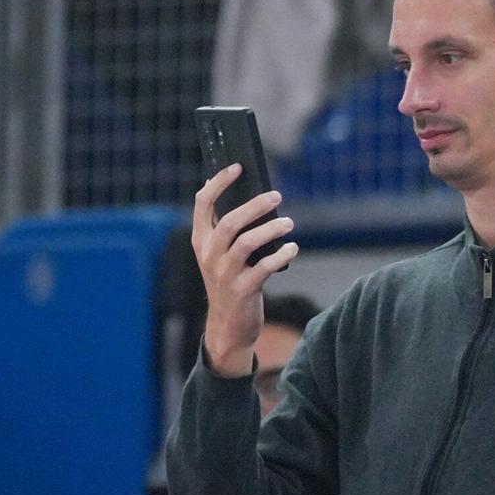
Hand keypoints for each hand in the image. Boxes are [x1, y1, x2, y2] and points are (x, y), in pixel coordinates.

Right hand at [190, 164, 296, 377]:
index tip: (237, 167)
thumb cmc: (230, 282)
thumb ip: (226, 229)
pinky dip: (281, 254)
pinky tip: (293, 248)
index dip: (218, 182)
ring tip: (289, 223)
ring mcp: (225, 274)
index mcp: (201, 241)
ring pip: (247, 242)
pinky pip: (264, 267)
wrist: (228, 327)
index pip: (202, 204)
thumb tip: (247, 195)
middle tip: (277, 196)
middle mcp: (210, 255)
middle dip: (255, 205)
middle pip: (230, 222)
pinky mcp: (243, 290)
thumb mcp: (220, 255)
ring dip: (272, 229)